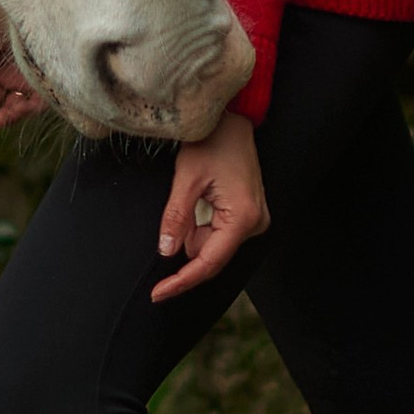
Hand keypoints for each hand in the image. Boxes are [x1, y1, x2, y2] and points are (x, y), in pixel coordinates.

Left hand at [151, 113, 267, 301]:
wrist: (233, 119)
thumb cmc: (212, 141)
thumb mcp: (187, 178)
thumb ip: (176, 218)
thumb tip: (166, 252)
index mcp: (242, 218)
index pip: (208, 262)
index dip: (181, 280)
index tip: (158, 293)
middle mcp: (256, 224)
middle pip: (212, 256)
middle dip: (186, 247)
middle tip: (171, 220)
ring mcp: (255, 220)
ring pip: (214, 246)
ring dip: (194, 233)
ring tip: (192, 195)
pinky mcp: (249, 214)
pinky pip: (220, 234)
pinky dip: (202, 226)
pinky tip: (200, 201)